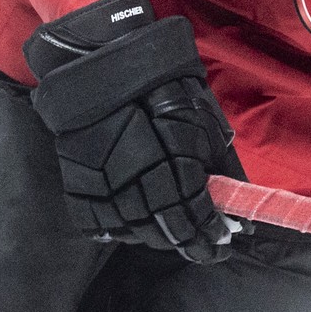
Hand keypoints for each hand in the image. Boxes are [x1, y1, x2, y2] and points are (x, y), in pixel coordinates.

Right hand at [23, 0, 244, 263]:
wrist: (101, 67)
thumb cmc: (158, 88)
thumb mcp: (200, 121)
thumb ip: (216, 163)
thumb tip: (232, 194)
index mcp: (175, 172)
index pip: (196, 219)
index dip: (210, 235)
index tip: (221, 244)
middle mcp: (139, 190)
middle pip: (166, 233)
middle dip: (187, 240)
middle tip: (202, 244)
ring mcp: (105, 192)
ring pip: (135, 233)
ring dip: (156, 235)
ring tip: (169, 230)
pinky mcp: (79, 190)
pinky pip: (102, 225)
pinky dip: (121, 227)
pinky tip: (133, 220)